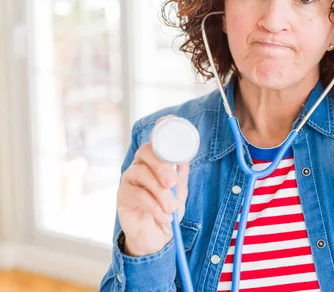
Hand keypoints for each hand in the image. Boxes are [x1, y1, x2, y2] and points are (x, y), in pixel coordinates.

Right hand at [117, 116, 190, 256]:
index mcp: (156, 161)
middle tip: (171, 183)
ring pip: (141, 173)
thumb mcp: (179, 192)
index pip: (156, 140)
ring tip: (170, 208)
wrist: (155, 238)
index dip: (160, 128)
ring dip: (159, 193)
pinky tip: (163, 217)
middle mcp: (141, 164)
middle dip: (160, 166)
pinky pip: (137, 194)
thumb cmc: (166, 210)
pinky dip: (153, 206)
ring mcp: (130, 178)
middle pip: (146, 152)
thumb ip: (180, 175)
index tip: (167, 121)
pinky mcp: (122, 195)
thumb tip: (185, 157)